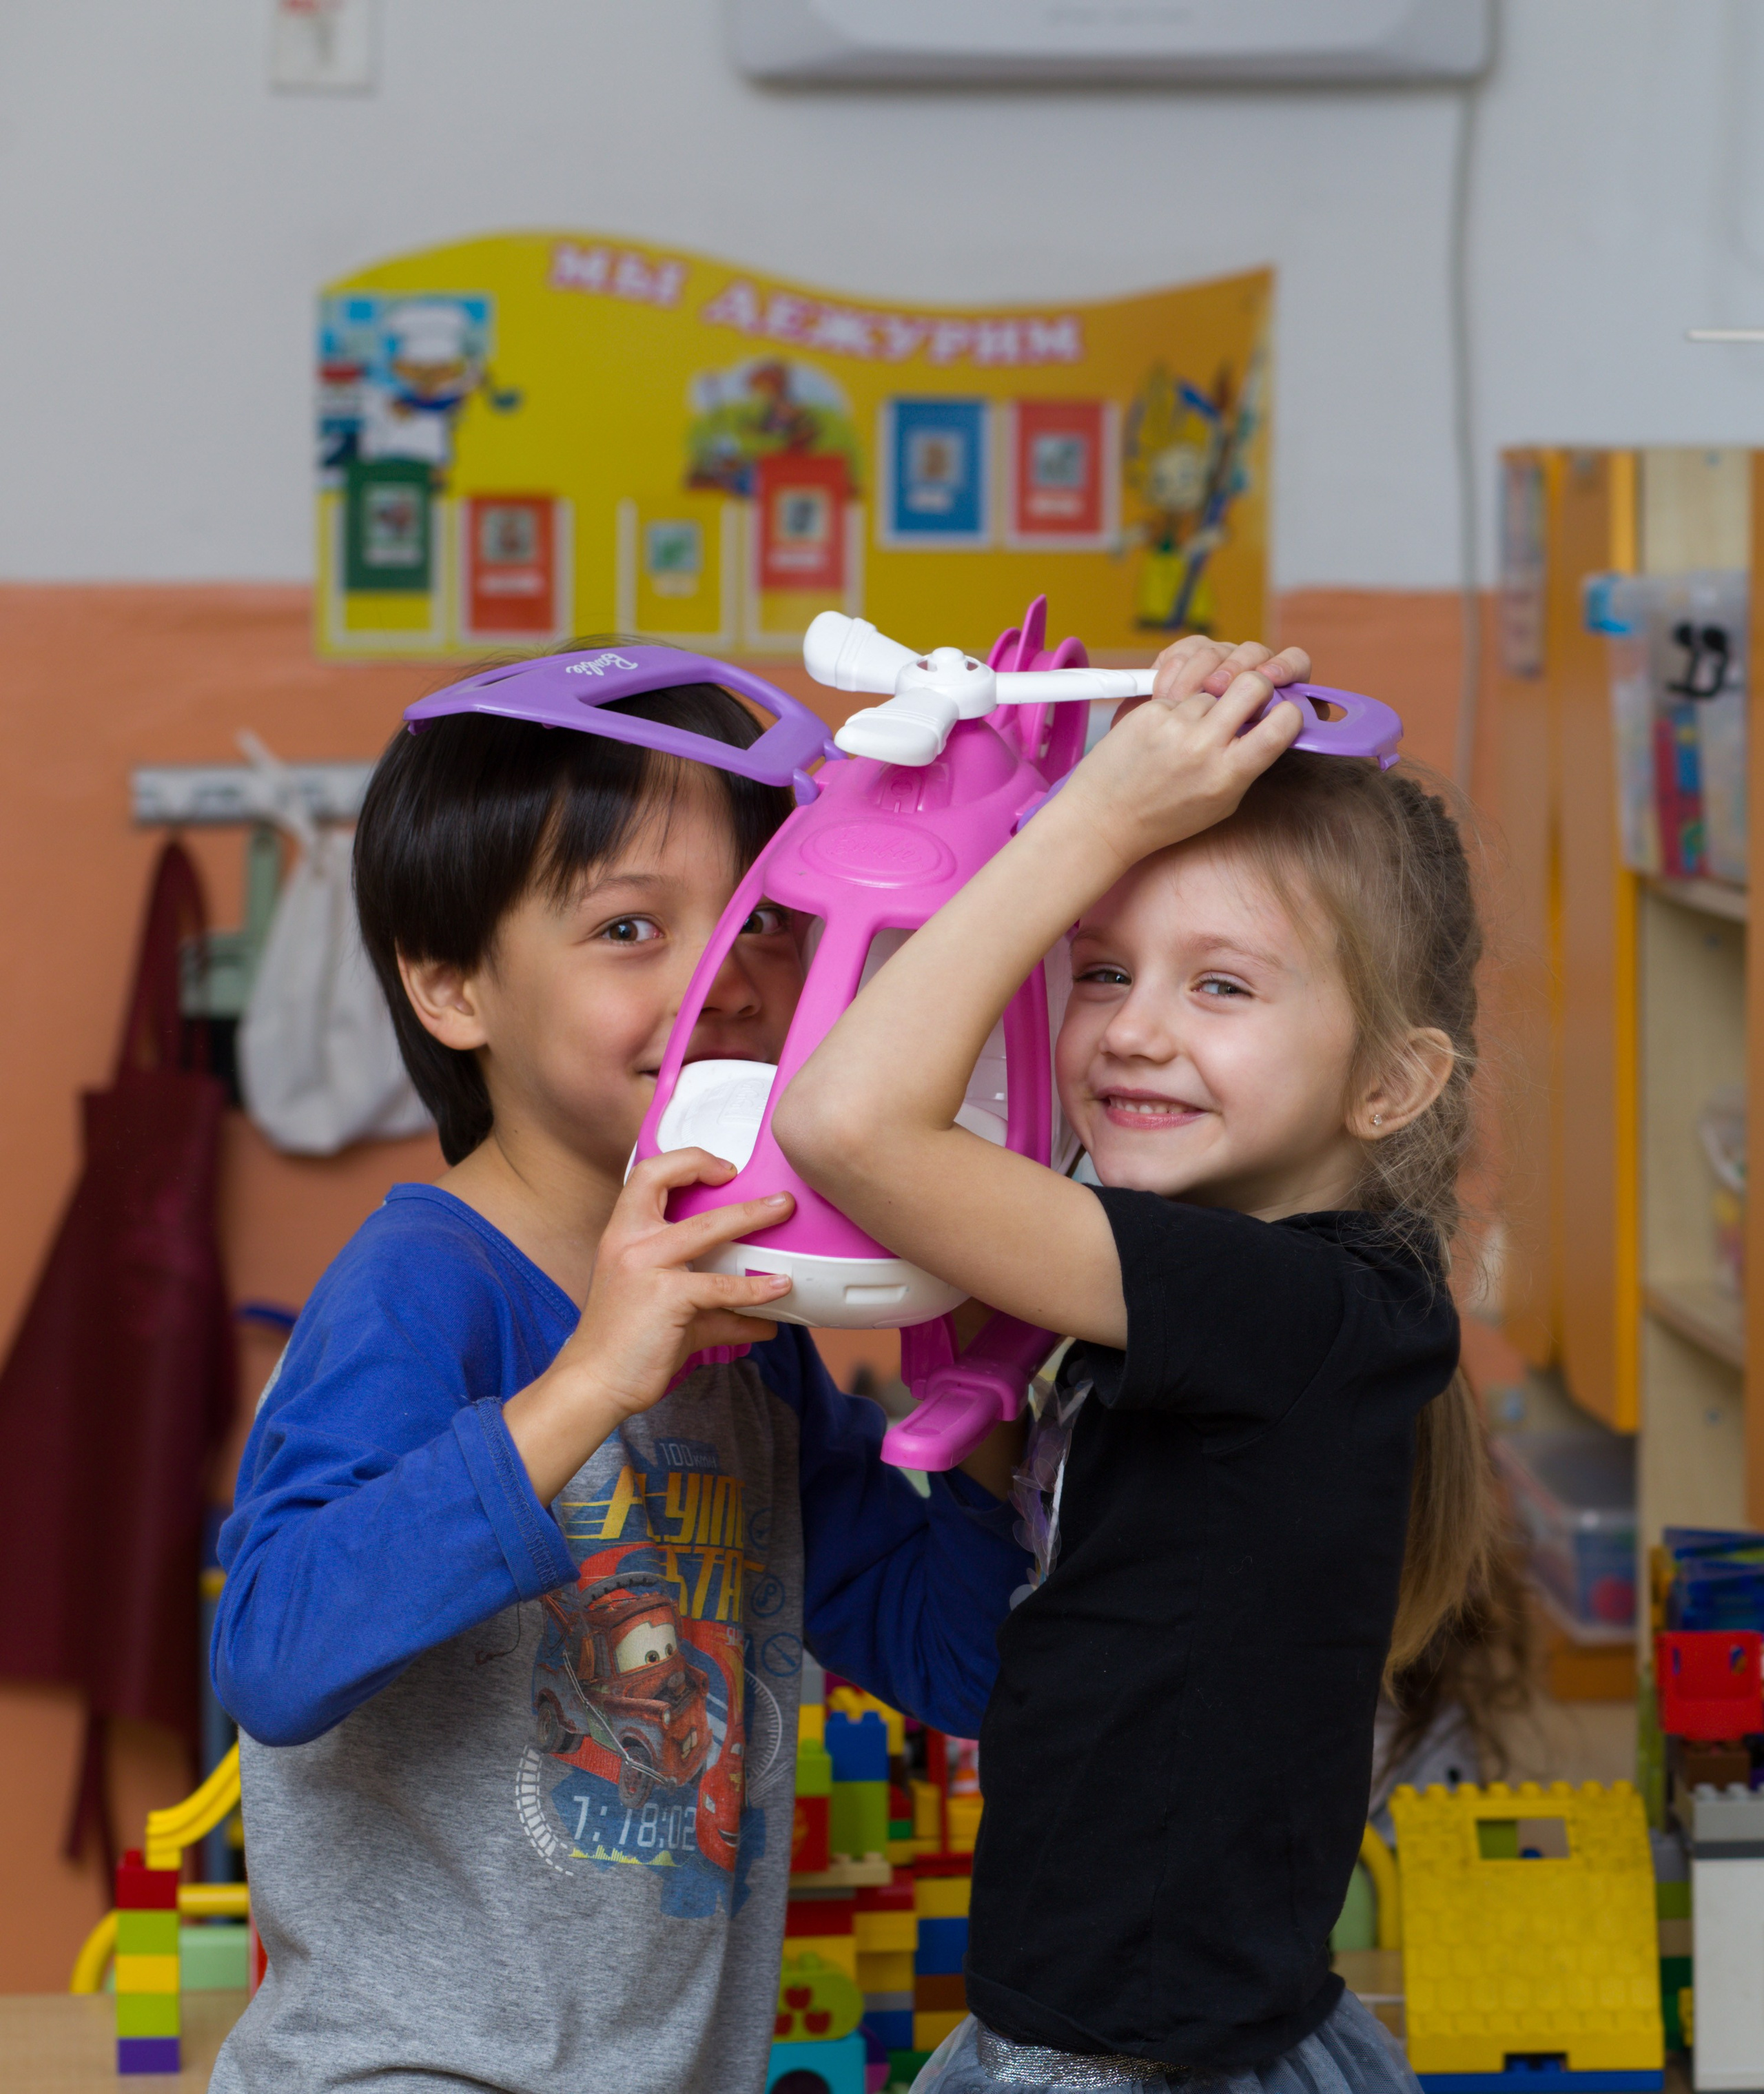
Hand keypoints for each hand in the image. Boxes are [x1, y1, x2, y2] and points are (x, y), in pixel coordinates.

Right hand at [504, 1151, 794, 1501]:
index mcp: (622, 1233)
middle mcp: (629, 1240)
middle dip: (721, 1173)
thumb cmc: (627, 1341)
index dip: (687, 1161)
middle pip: (674, 1184)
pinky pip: (721, 1286)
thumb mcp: (664, 1305)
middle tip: (770, 1188)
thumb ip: (710, 1299)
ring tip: (786, 1213)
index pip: (648, 1173)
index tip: (724, 1169)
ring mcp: (645, 1266)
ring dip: (753, 1218)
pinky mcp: (666, 1296)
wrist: (595, 1382)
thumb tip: (762, 1316)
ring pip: (708, 1229)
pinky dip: (755, 1290)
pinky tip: (779, 1293)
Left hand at [1060, 637, 1310, 867]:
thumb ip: (1247, 764)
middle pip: (1252, 683)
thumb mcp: (1221, 803)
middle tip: (1245, 699)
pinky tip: (1161, 737)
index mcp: (1229, 774)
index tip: (1280, 715)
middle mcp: (1204, 747)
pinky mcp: (1149, 712)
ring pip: (1212, 690)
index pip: (1282, 723)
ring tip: (1186, 737)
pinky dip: (1176, 710)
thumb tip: (1271, 723)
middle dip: (1255, 685)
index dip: (1288, 713)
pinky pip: (1179, 695)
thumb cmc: (1166, 817)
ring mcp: (1175, 726)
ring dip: (1207, 705)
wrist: (1105, 819)